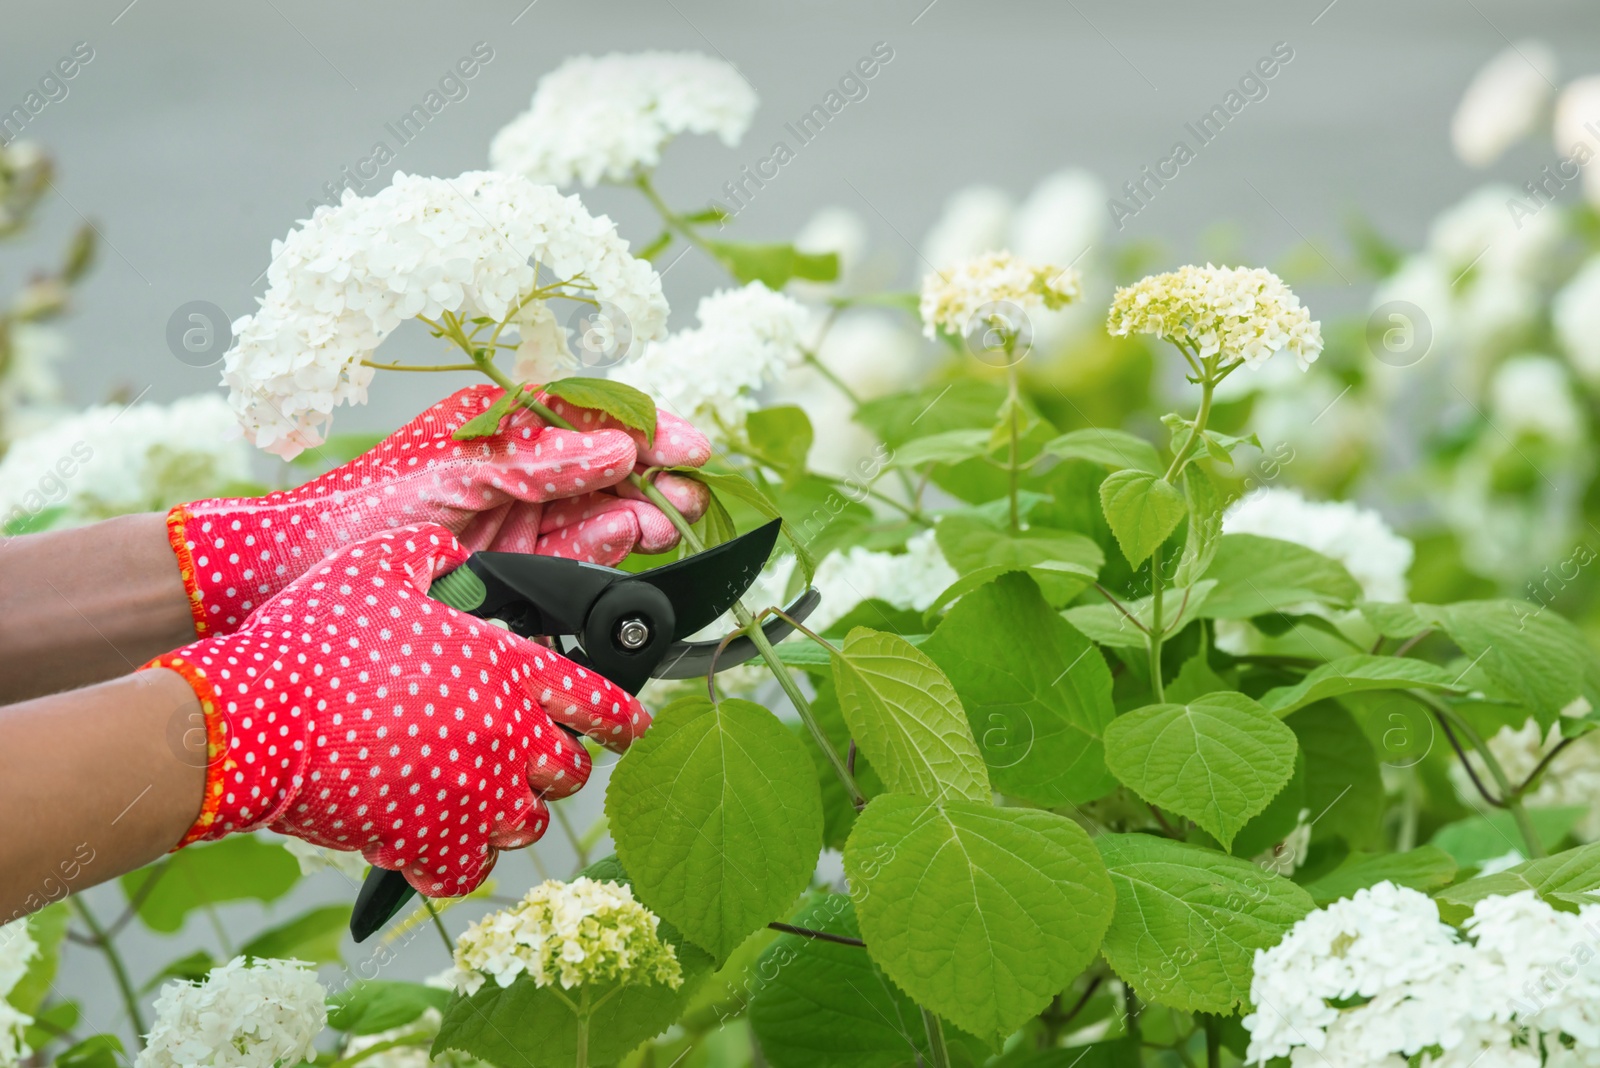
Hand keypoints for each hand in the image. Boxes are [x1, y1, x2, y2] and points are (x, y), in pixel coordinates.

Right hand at [140, 524, 649, 895]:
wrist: (250, 720)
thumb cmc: (312, 641)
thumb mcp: (377, 565)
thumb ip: (430, 554)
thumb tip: (451, 549)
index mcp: (505, 669)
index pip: (598, 700)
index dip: (623, 717)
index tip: (629, 728)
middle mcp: (505, 737)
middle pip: (571, 771)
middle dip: (558, 764)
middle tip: (531, 757)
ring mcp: (472, 798)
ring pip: (528, 825)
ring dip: (513, 813)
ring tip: (481, 796)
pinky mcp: (427, 845)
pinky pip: (471, 870)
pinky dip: (462, 860)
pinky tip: (439, 840)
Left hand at [170, 385, 710, 634]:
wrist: (303, 574)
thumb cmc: (363, 508)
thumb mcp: (457, 475)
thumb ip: (541, 464)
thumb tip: (617, 450)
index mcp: (503, 421)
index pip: (595, 416)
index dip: (647, 429)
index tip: (690, 447)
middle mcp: (521, 463)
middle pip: (609, 465)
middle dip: (655, 476)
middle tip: (690, 494)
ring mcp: (523, 513)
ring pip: (603, 511)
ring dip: (638, 514)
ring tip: (664, 521)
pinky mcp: (520, 561)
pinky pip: (579, 552)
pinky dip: (606, 549)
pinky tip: (624, 539)